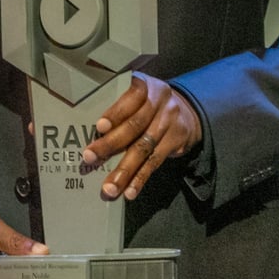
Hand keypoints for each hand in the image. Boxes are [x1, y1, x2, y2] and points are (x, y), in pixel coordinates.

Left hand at [81, 72, 201, 200]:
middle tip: (90, 157)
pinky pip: (155, 162)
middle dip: (110, 144)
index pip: (131, 98)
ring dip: (125, 170)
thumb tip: (90, 131)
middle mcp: (160, 102)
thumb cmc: (148, 104)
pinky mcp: (176, 141)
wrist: (188, 111)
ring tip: (109, 187)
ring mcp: (169, 122)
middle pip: (134, 125)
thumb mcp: (138, 95)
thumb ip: (119, 105)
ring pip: (143, 148)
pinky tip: (129, 192)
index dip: (116, 113)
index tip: (99, 127)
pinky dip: (141, 178)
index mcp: (146, 86)